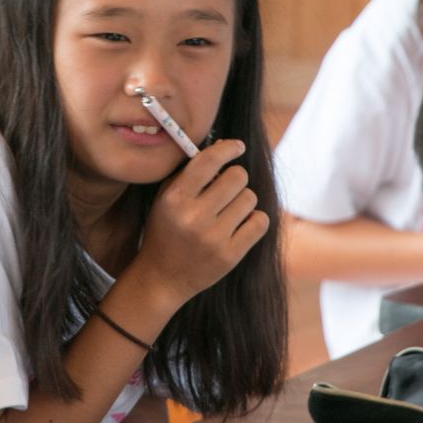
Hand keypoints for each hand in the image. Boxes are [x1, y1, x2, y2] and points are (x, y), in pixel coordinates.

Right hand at [131, 139, 268, 308]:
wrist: (162, 278)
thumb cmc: (166, 230)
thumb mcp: (166, 198)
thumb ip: (190, 172)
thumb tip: (223, 145)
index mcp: (174, 199)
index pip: (209, 161)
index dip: (228, 148)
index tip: (236, 146)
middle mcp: (193, 218)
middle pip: (237, 176)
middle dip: (235, 177)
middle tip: (227, 187)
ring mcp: (213, 239)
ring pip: (249, 198)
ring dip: (243, 200)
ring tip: (229, 211)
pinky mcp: (230, 256)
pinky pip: (260, 222)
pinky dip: (254, 219)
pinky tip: (241, 224)